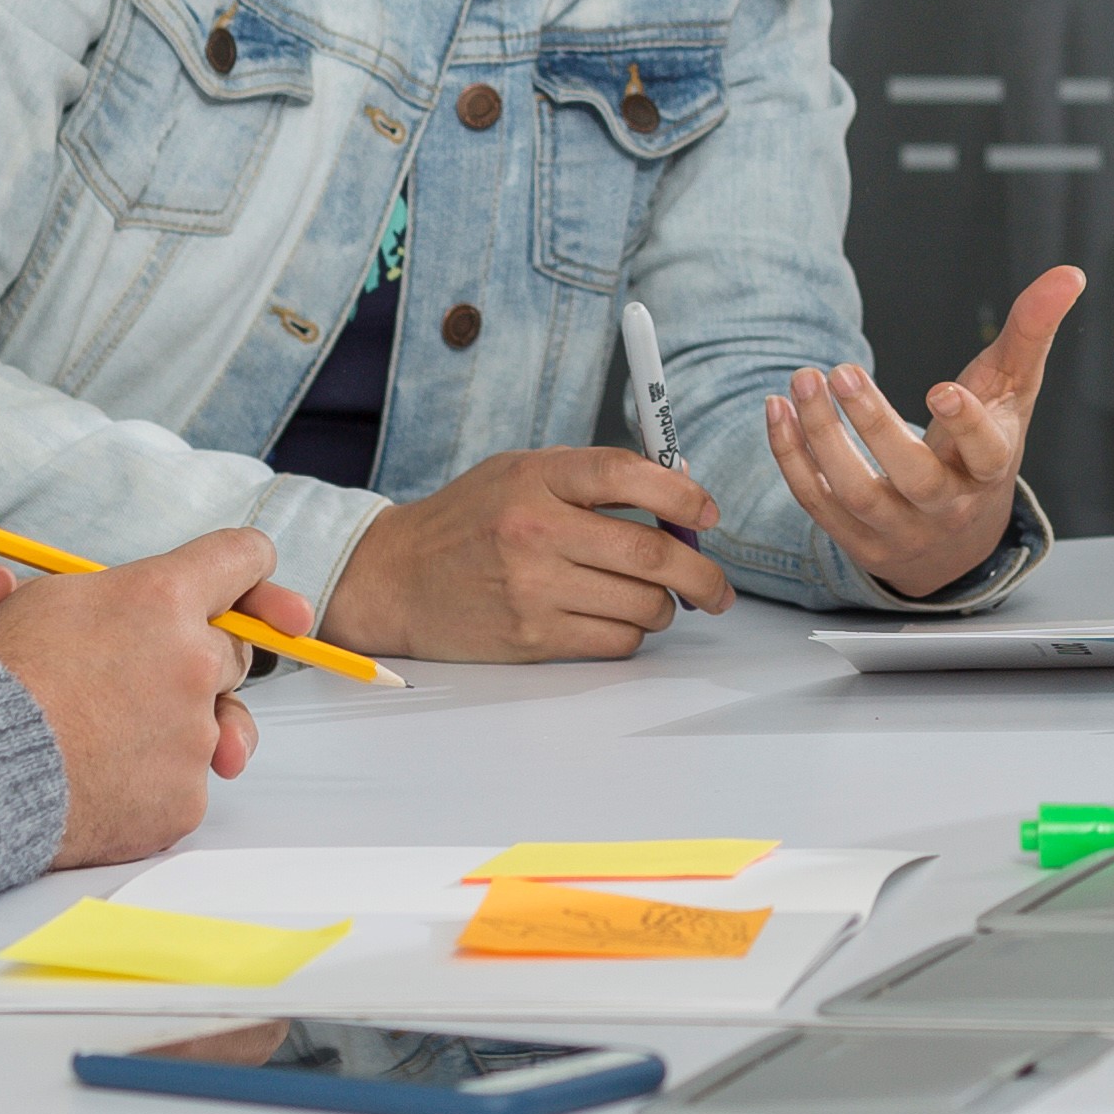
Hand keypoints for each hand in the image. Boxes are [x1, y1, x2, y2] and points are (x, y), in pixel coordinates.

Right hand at [0, 530, 308, 866]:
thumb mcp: (44, 600)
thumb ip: (122, 594)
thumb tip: (156, 596)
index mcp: (161, 597)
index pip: (241, 559)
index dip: (244, 570)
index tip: (247, 584)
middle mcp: (193, 660)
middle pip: (232, 651)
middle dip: (193, 661)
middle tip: (126, 680)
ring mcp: (193, 735)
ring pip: (210, 725)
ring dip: (171, 728)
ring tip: (97, 738)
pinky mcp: (183, 799)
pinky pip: (185, 785)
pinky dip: (150, 786)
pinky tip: (95, 782)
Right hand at [321, 443, 736, 662]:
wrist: (395, 578)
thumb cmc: (467, 520)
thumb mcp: (520, 473)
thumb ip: (589, 477)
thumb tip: (678, 491)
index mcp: (535, 478)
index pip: (627, 474)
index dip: (682, 493)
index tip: (707, 513)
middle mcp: (535, 530)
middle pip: (650, 551)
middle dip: (701, 573)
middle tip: (718, 587)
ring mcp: (533, 588)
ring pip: (641, 603)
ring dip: (666, 606)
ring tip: (659, 600)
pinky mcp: (531, 637)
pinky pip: (614, 640)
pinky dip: (632, 633)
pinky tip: (618, 620)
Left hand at [769, 264, 1073, 600]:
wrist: (958, 539)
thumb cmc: (987, 444)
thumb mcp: (1014, 390)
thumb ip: (1033, 331)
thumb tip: (1069, 274)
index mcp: (991, 467)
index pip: (987, 453)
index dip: (967, 424)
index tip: (941, 390)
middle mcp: (947, 505)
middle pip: (913, 477)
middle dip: (874, 426)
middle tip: (842, 372)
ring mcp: (900, 528)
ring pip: (855, 492)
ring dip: (821, 436)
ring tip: (803, 380)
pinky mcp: (857, 540)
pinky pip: (816, 504)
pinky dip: (792, 458)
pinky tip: (779, 410)